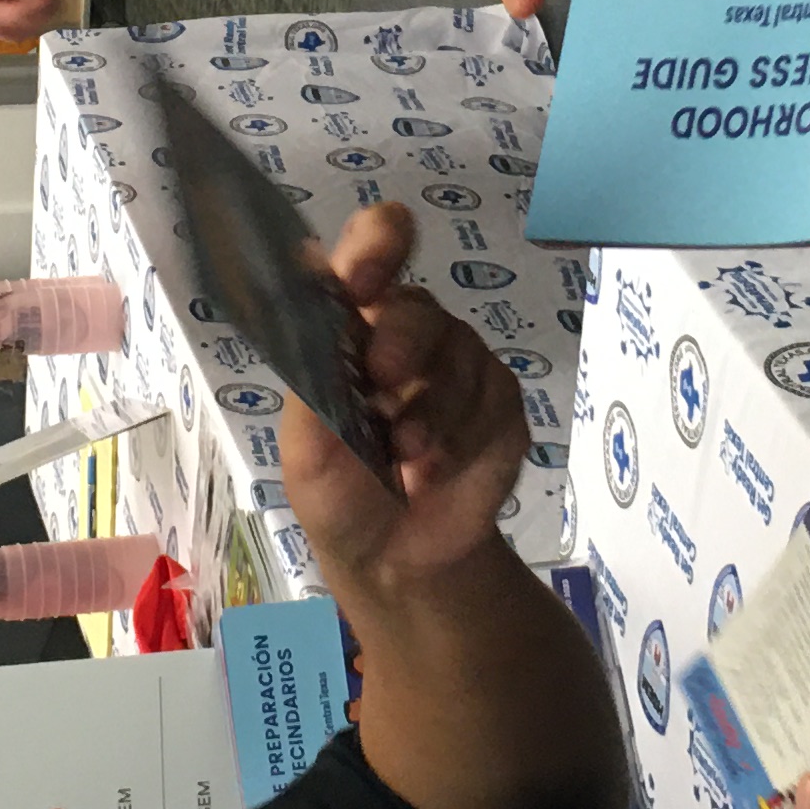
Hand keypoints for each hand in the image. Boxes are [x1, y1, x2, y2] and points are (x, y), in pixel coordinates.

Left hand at [274, 200, 528, 596]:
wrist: (396, 563)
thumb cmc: (339, 494)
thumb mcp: (308, 445)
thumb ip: (313, 376)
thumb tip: (320, 305)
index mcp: (354, 326)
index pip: (370, 251)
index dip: (373, 245)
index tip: (362, 275)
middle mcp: (409, 331)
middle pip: (417, 307)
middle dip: (401, 340)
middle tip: (382, 379)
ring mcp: (460, 363)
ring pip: (460, 355)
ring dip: (431, 411)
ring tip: (406, 460)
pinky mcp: (501, 401)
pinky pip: (493, 399)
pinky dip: (461, 439)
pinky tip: (435, 472)